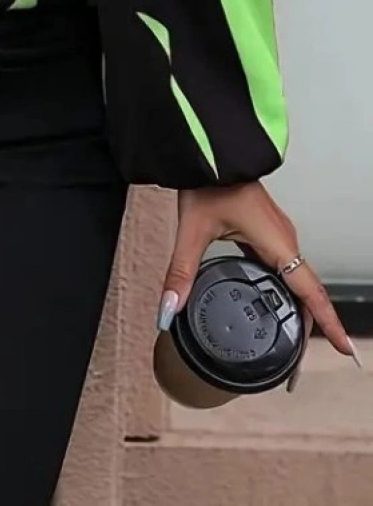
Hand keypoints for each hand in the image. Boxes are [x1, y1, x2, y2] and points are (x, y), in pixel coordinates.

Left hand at [157, 182, 359, 371]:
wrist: (210, 150)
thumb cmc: (209, 182)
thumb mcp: (192, 231)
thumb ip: (181, 273)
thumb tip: (168, 309)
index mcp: (277, 242)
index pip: (311, 292)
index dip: (329, 323)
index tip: (346, 350)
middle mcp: (284, 239)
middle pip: (308, 291)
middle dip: (312, 326)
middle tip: (301, 364)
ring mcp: (278, 233)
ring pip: (297, 278)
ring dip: (300, 307)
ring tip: (293, 339)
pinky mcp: (267, 228)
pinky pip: (285, 265)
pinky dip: (286, 289)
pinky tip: (273, 300)